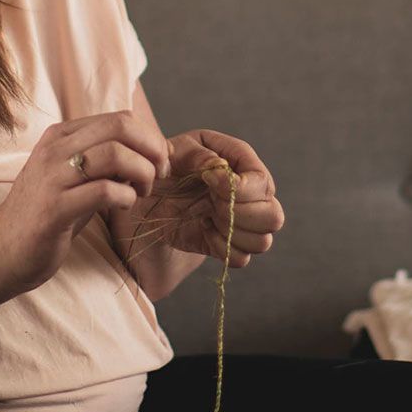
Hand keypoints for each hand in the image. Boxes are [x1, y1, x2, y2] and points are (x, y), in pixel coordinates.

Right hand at [0, 111, 167, 293]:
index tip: (158, 163)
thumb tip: (152, 150)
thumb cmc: (46, 214)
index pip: (120, 118)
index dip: (150, 139)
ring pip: (116, 154)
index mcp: (62, 135)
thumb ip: (106, 160)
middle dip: (152, 150)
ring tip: (142, 192)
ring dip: (142, 174)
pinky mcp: (54, 208)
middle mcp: (55, 149)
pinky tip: (124, 206)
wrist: (1, 251)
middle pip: (121, 127)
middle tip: (159, 174)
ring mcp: (52, 177)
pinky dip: (126, 197)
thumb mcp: (76, 178)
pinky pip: (104, 191)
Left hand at [114, 130, 284, 269]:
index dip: (242, 188)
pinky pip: (241, 258)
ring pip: (263, 240)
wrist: (138, 201)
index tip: (211, 184)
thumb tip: (220, 169)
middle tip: (211, 206)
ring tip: (207, 218)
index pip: (262, 181)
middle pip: (273, 216)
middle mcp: (248, 193)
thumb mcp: (170, 152)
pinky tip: (203, 233)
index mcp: (238, 162)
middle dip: (241, 215)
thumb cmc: (156, 168)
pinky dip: (222, 249)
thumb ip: (197, 154)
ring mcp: (240, 221)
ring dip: (233, 233)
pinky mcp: (226, 244)